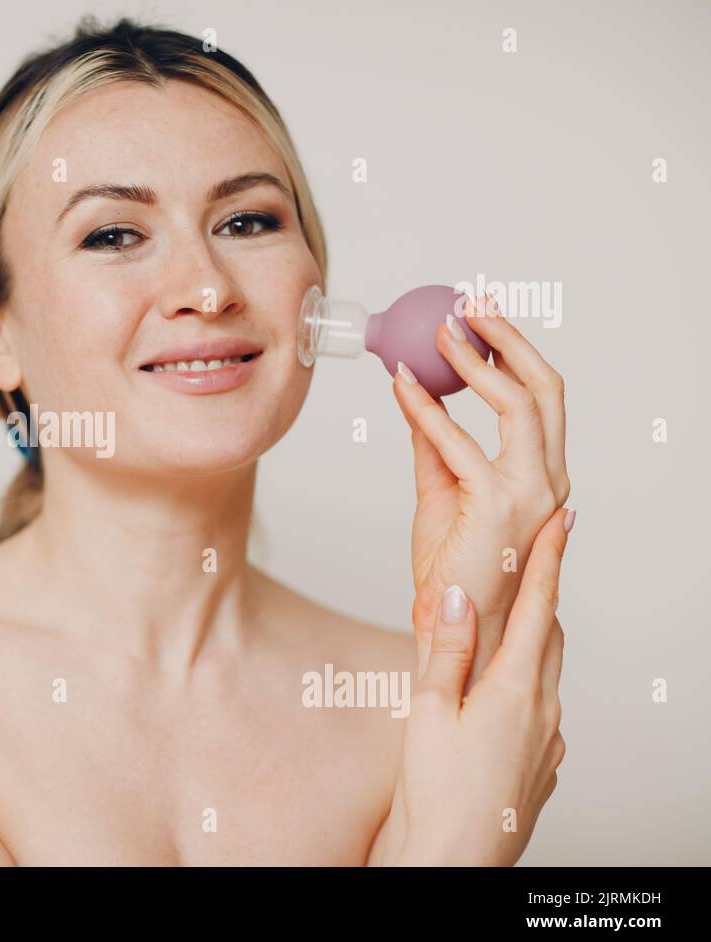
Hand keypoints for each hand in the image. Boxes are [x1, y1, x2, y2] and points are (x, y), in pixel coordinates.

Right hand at [383, 507, 572, 865]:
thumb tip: (456, 595)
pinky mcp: (541, 767)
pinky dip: (523, 689)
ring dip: (531, 643)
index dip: (549, 559)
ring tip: (505, 629)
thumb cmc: (436, 793)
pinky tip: (495, 701)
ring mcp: (547, 742)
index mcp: (514, 689)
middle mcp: (543, 711)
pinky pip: (540, 712)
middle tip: (533, 562)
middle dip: (541, 596)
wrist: (454, 862)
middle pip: (548, 637)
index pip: (536, 607)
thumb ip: (446, 650)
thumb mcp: (428, 711)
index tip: (562, 521)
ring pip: (545, 675)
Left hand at [393, 293, 569, 692]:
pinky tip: (403, 385)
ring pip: (518, 405)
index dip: (513, 354)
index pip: (541, 400)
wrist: (453, 625)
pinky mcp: (495, 507)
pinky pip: (459, 443)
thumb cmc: (451, 568)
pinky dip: (428, 409)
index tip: (480, 321)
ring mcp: (529, 494)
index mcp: (542, 476)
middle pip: (545, 389)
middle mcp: (548, 480)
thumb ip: (434, 447)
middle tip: (470, 306)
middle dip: (509, 339)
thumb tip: (416, 397)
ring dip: (476, 361)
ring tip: (441, 331)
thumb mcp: (440, 493)